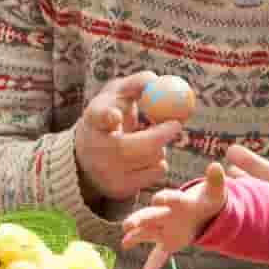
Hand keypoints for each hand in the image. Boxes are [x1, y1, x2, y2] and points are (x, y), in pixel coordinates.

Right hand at [73, 72, 183, 200]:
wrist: (92, 154)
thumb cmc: (112, 115)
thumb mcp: (119, 94)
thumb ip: (136, 84)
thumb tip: (155, 80)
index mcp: (93, 120)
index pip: (97, 117)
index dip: (106, 117)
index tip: (116, 117)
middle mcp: (94, 149)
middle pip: (126, 148)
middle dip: (157, 136)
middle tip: (177, 124)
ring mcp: (105, 172)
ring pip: (148, 159)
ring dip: (160, 147)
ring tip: (149, 141)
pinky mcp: (120, 189)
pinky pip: (155, 174)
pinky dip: (160, 163)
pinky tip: (146, 159)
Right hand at [122, 161, 229, 268]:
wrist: (203, 212)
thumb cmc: (206, 200)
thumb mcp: (215, 192)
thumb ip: (215, 180)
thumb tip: (216, 166)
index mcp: (177, 201)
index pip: (169, 198)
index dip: (166, 198)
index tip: (160, 198)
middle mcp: (165, 214)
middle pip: (150, 215)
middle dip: (139, 219)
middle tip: (127, 224)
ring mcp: (164, 229)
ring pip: (146, 233)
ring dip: (136, 238)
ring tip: (125, 243)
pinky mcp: (167, 243)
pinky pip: (157, 257)